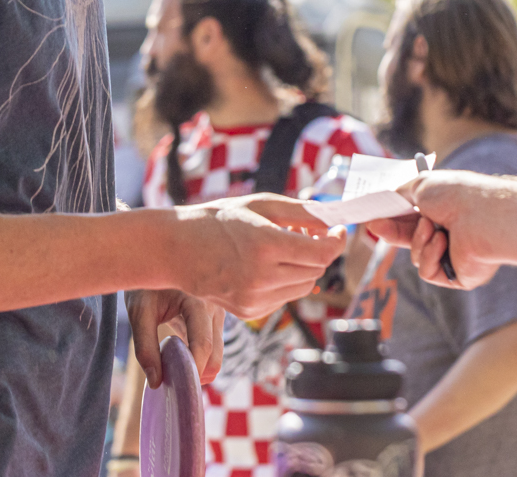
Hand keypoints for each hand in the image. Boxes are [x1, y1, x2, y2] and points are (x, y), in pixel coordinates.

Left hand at [125, 288, 224, 386]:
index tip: (170, 385)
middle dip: (195, 374)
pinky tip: (178, 351)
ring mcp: (220, 312)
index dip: (190, 371)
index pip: (202, 345)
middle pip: (215, 356)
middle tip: (167, 376)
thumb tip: (156, 383)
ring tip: (170, 360)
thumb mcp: (139, 312)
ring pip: (218, 354)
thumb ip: (145, 347)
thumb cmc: (146, 282)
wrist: (156, 254)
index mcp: (198, 300)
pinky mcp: (217, 318)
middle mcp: (216, 306)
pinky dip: (199, 358)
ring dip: (197, 366)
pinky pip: (214, 347)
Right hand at [173, 194, 346, 319]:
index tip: (339, 230)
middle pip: (316, 270)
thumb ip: (301, 212)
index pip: (322, 253)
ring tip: (283, 246)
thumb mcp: (260, 204)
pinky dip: (285, 280)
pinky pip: (284, 297)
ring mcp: (253, 299)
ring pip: (304, 286)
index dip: (337, 241)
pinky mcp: (248, 311)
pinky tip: (267, 264)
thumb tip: (334, 219)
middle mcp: (261, 277)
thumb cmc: (218, 220)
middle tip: (307, 232)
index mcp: (265, 245)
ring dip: (303, 266)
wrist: (177, 249)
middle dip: (319, 251)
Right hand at [365, 172, 508, 289]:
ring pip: (417, 256)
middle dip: (392, 232)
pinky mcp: (457, 276)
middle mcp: (453, 233)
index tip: (375, 216)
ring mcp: (455, 256)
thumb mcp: (421, 186)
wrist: (482, 216)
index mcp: (447, 211)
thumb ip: (401, 194)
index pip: (415, 218)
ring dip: (419, 240)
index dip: (394, 218)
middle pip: (413, 239)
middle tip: (373, 225)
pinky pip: (428, 271)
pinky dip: (430, 255)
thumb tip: (389, 197)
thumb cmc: (455, 196)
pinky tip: (443, 243)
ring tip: (433, 227)